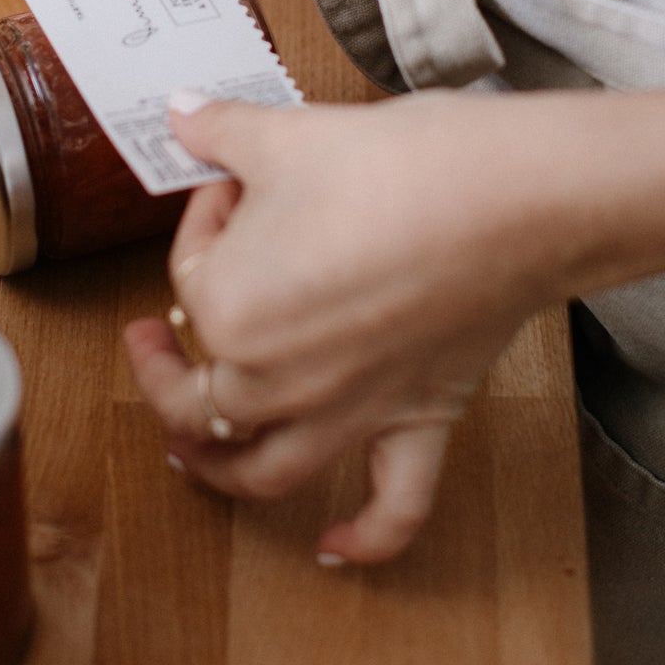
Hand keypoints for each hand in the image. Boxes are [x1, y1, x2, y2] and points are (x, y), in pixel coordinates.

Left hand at [126, 14, 664, 562]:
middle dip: (168, 363)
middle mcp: (277, 379)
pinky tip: (334, 550)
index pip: (193, 269)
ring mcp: (349, 411)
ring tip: (189, 455)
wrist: (514, 196)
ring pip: (264, 469)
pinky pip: (391, 505)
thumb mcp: (289, 134)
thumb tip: (183, 113)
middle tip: (150, 337)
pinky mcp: (418, 420)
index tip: (234, 181)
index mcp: (230, 309)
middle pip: (200, 386)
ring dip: (217, 471)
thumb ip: (222, 132)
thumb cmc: (399, 165)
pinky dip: (363, 538)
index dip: (210, 217)